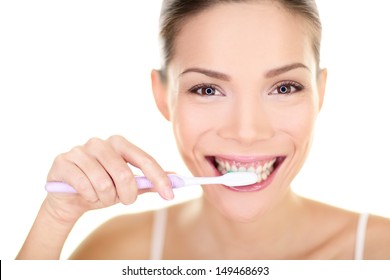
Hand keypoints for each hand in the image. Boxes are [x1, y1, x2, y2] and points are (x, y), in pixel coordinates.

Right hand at [44, 135, 172, 222]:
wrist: (69, 199)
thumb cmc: (102, 189)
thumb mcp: (127, 186)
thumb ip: (148, 180)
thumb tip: (175, 177)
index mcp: (119, 143)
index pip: (144, 159)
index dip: (159, 178)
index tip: (170, 195)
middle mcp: (100, 142)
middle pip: (124, 173)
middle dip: (128, 195)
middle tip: (125, 201)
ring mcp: (79, 150)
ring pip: (104, 183)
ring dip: (106, 199)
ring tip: (101, 197)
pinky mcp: (63, 162)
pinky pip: (84, 186)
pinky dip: (89, 197)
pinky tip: (85, 194)